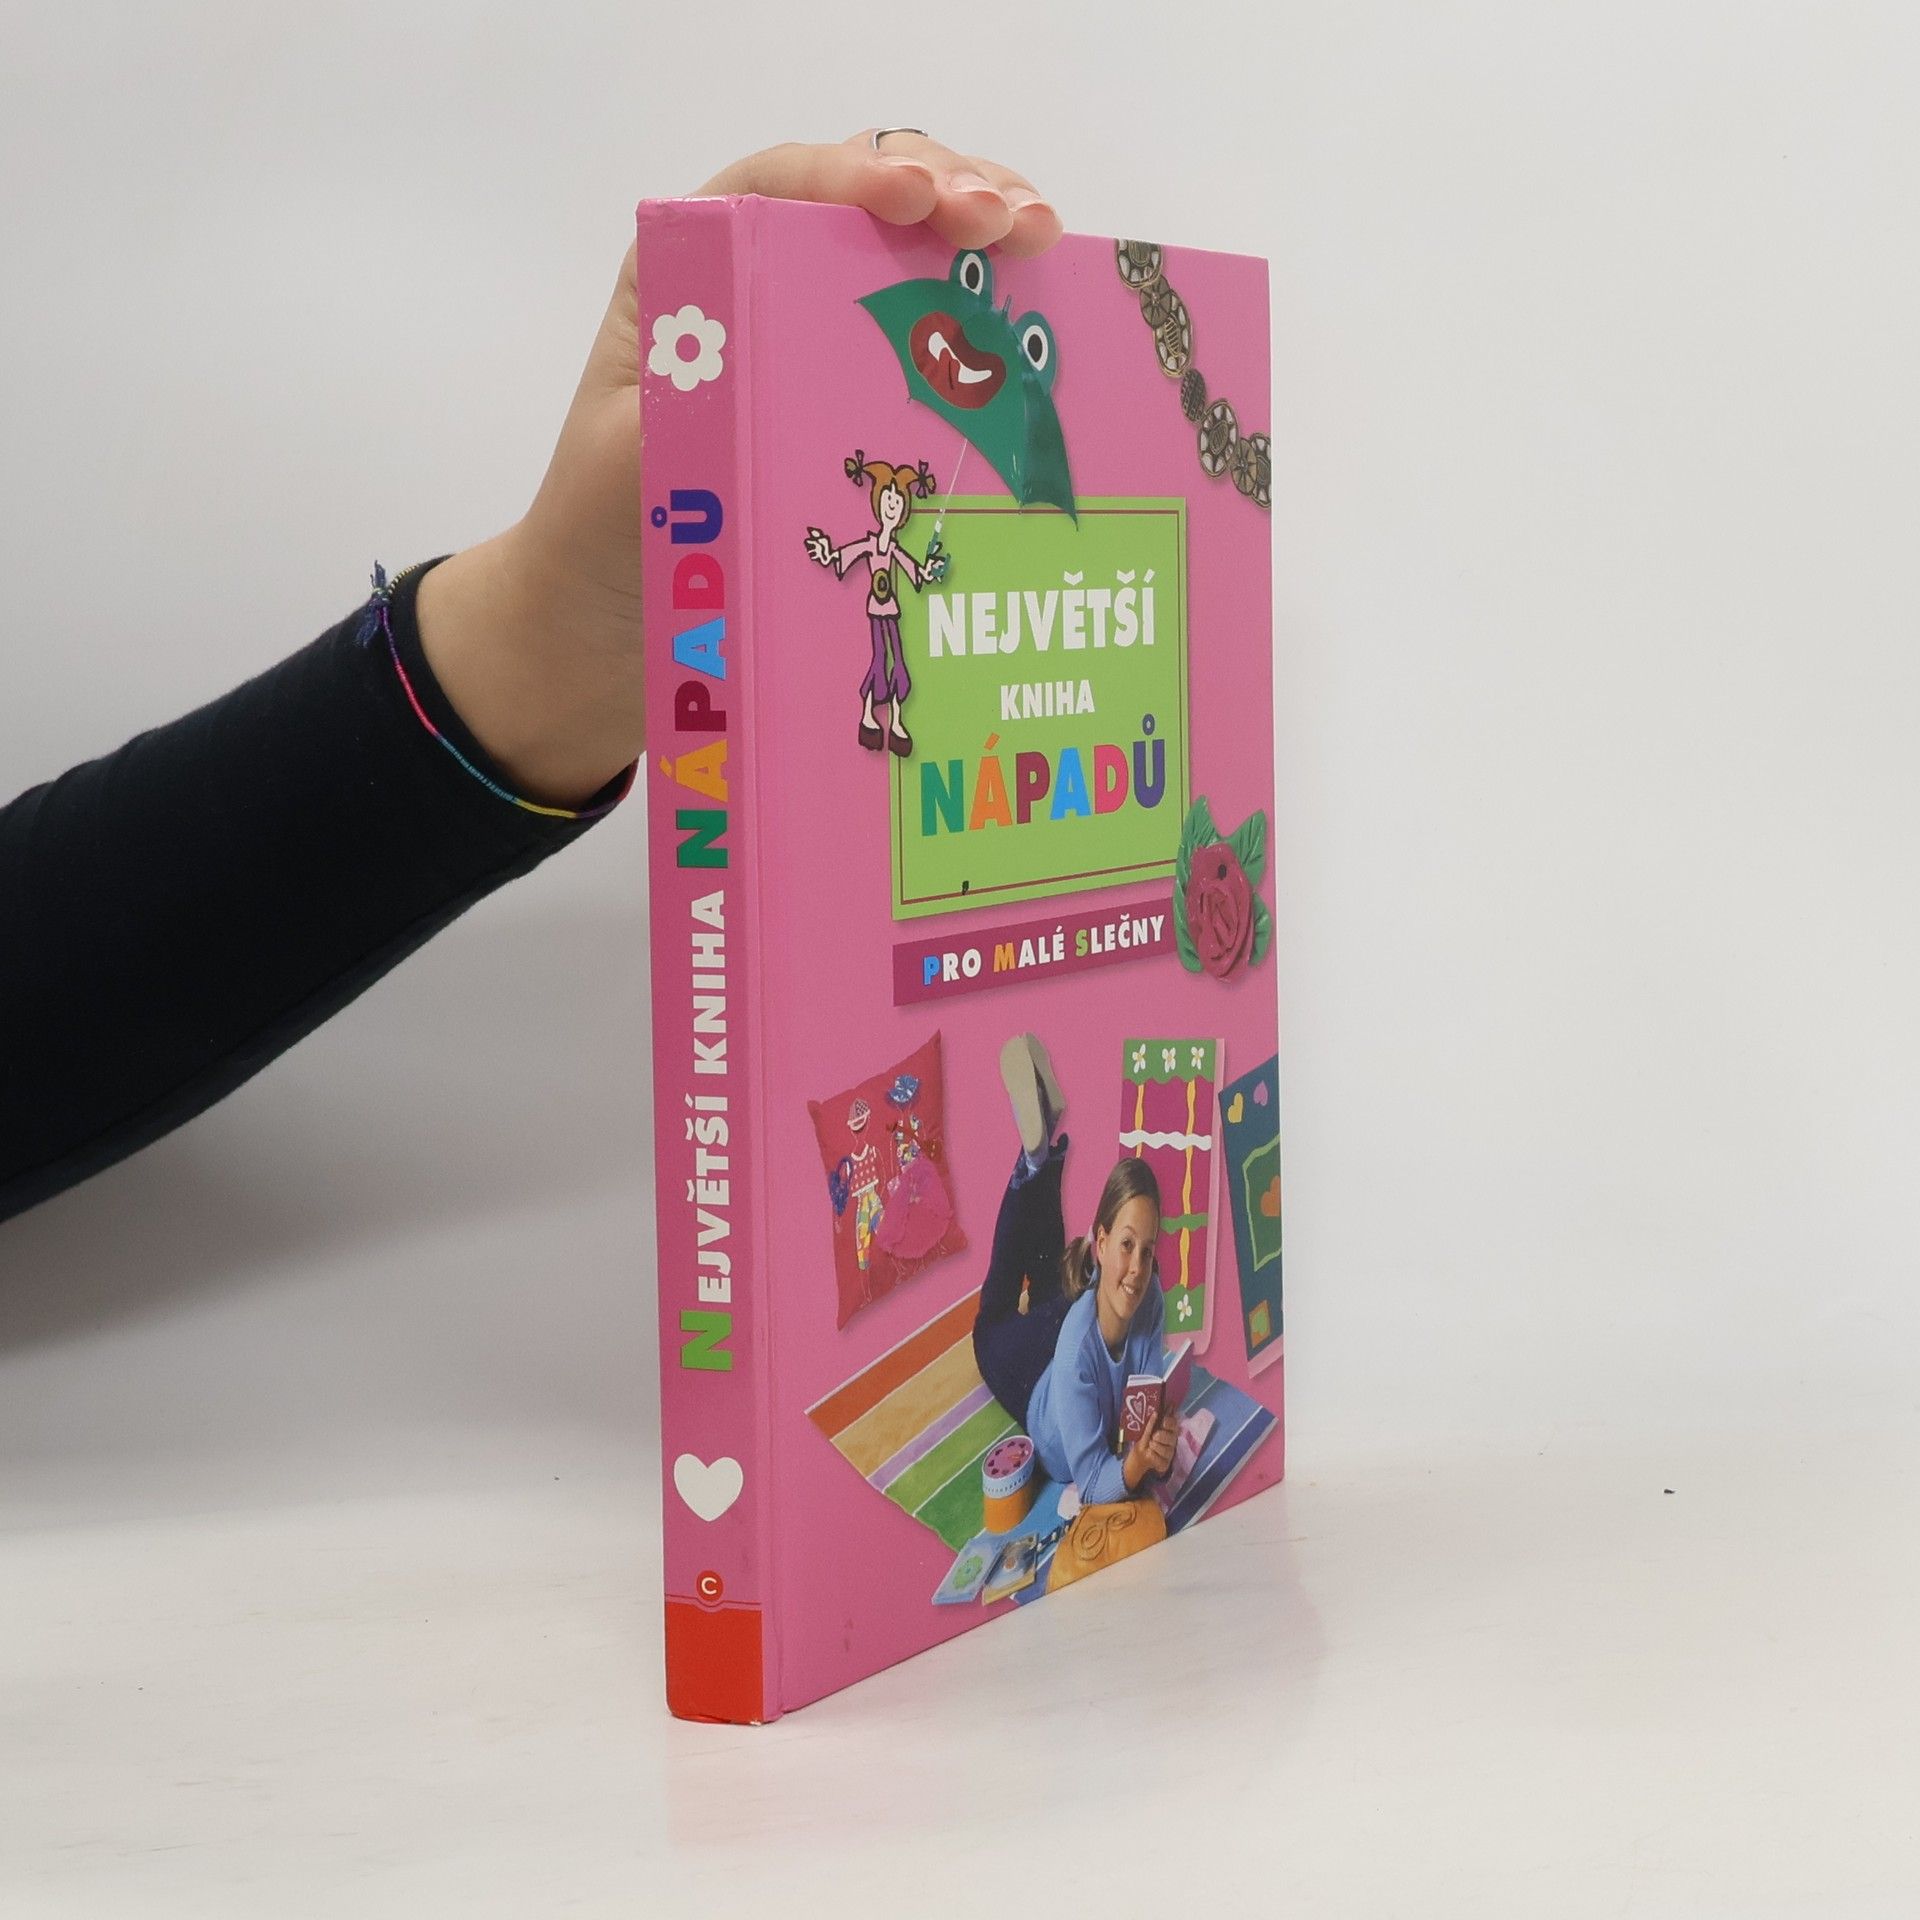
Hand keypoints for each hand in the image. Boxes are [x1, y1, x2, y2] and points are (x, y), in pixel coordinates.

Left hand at [415, 131, 1061, 808]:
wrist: (615, 623)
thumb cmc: (608, 533)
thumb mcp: (635, 458)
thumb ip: (692, 398)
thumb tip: (767, 347)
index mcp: (694, 268)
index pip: (783, 185)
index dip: (858, 172)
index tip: (919, 201)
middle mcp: (763, 284)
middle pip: (870, 198)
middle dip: (951, 187)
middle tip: (1013, 224)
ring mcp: (823, 342)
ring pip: (914, 254)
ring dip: (986, 234)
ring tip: (1044, 243)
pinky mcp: (864, 399)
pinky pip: (936, 343)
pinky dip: (990, 322)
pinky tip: (1038, 324)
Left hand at [1124, 1410, 1180, 1486]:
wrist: (1140, 1454)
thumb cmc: (1146, 1438)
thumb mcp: (1147, 1429)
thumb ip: (1152, 1421)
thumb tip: (1155, 1412)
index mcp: (1170, 1430)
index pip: (1175, 1424)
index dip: (1170, 1423)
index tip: (1163, 1423)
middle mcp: (1173, 1441)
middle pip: (1170, 1437)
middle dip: (1159, 1436)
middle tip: (1154, 1437)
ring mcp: (1170, 1453)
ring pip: (1165, 1449)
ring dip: (1154, 1447)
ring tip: (1150, 1446)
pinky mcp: (1166, 1463)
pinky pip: (1160, 1459)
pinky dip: (1152, 1456)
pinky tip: (1150, 1454)